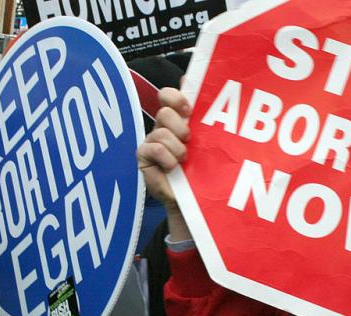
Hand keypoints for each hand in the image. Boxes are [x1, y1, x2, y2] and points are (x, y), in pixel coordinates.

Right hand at [137, 87, 193, 240]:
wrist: (192, 199)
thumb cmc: (201, 169)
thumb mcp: (207, 141)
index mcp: (177, 120)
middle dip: (179, 126)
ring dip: (176, 147)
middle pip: (164, 112)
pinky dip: (166, 157)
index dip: (175, 97)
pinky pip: (152, 148)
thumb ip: (203, 114)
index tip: (189, 109)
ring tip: (184, 160)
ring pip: (160, 132)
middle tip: (189, 140)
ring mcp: (151, 142)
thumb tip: (193, 82)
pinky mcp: (143, 157)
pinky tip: (172, 167)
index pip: (168, 96)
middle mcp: (162, 128)